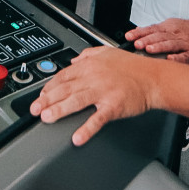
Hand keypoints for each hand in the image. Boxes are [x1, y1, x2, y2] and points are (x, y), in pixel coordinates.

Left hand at [30, 47, 158, 145]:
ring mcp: (103, 91)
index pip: (63, 76)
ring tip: (47, 118)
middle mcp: (93, 77)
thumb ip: (88, 55)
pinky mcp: (114, 106)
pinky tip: (77, 137)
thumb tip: (73, 60)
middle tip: (34, 110)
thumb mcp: (107, 52)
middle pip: (64, 89)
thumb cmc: (133, 68)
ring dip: (59, 110)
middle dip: (46, 100)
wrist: (154, 78)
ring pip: (76, 101)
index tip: (39, 97)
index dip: (48, 88)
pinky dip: (87, 128)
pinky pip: (98, 118)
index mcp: (89, 65)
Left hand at [126, 17, 188, 63]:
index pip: (151, 29)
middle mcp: (175, 33)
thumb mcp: (170, 26)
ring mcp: (185, 43)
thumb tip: (136, 32)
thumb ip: (154, 30)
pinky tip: (170, 59)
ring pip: (170, 44)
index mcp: (168, 27)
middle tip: (136, 44)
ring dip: (159, 47)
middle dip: (147, 40)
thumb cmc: (188, 31)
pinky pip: (185, 55)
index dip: (139, 33)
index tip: (128, 37)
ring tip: (149, 50)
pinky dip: (177, 57)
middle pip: (159, 36)